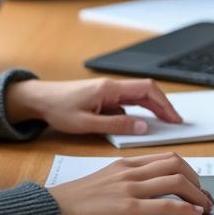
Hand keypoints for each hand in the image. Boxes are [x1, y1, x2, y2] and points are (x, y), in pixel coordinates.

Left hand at [4, 77, 181, 134]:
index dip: (164, 103)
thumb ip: (116, 126)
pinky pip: (124, 104)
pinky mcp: (101, 99)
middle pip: (145, 92)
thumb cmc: (58, 109)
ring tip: (162, 125)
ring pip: (135, 98)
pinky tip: (136, 126)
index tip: (174, 118)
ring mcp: (106, 92)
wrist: (38, 100)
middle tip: (175, 123)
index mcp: (109, 89)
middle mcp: (111, 87)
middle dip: (162, 107)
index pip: (146, 89)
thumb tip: (142, 127)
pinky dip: (135, 113)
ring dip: (150, 110)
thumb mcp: (87, 123)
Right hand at [48, 152, 213, 214]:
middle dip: (197, 179)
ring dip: (197, 194)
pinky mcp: (128, 207)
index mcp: (124, 164)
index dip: (187, 169)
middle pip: (176, 163)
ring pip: (176, 181)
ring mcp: (130, 188)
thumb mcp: (103, 180)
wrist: (56, 208)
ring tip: (205, 206)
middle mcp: (130, 171)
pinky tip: (194, 214)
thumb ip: (123, 180)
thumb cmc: (76, 199)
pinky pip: (166, 205)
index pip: (165, 157)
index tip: (194, 183)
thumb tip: (144, 190)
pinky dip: (185, 209)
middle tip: (204, 194)